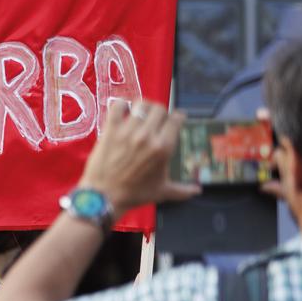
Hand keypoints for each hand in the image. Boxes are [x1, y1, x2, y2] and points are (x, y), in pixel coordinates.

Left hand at [78, 98, 199, 215]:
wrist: (104, 196)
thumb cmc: (134, 194)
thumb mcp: (162, 192)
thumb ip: (182, 190)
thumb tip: (197, 191)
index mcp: (164, 147)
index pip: (176, 119)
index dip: (178, 116)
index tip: (176, 118)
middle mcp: (148, 136)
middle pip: (159, 109)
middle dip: (161, 111)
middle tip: (157, 118)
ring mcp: (128, 131)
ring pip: (141, 105)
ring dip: (143, 107)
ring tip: (141, 112)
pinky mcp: (110, 130)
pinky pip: (117, 107)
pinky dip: (121, 105)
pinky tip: (123, 110)